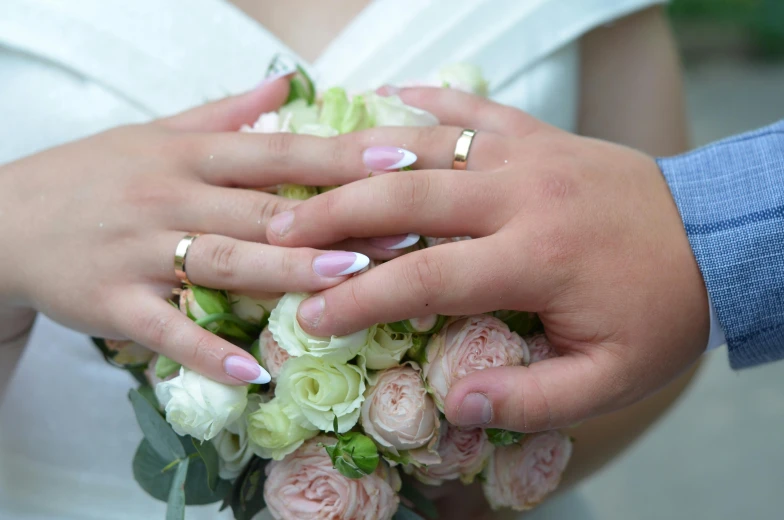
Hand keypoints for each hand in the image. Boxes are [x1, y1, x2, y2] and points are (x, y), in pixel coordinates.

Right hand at [0, 79, 382, 384]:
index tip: (400, 158)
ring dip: (287, 271)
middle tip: (402, 230)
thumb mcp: (154, 132)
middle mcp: (170, 197)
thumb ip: (225, 114)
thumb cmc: (91, 175)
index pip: (277, 152)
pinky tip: (254, 369)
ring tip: (349, 279)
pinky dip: (208, 348)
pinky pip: (166, 330)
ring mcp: (140, 252)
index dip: (339, 154)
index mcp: (187, 154)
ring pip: (225, 262)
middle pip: (264, 209)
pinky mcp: (111, 302)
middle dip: (336, 220)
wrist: (1, 219)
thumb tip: (286, 84)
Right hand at [265, 87, 709, 430]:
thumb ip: (531, 398)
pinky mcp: (540, 133)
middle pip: (407, 196)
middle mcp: (522, 195)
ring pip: (428, 146)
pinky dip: (429, 101)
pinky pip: (476, 108)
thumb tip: (452, 401)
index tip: (309, 317)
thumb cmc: (659, 312)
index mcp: (536, 258)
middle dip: (335, 215)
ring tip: (307, 176)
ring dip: (362, 160)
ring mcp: (529, 154)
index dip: (360, 300)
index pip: (426, 276)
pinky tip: (388, 94)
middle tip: (277, 229)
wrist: (717, 237)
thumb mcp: (611, 378)